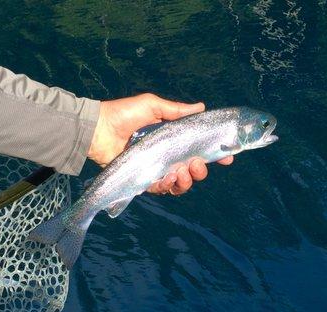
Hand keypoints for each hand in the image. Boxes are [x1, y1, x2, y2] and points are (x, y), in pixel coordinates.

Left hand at [89, 93, 232, 194]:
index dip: (215, 154)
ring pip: (181, 183)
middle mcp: (167, 156)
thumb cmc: (123, 114)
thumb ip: (177, 110)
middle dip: (201, 170)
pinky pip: (162, 189)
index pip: (198, 149)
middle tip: (197, 164)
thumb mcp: (153, 106)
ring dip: (187, 181)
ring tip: (182, 173)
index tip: (228, 157)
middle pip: (193, 170)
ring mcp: (156, 169)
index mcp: (172, 140)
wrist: (98, 129)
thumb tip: (202, 107)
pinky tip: (168, 178)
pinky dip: (168, 186)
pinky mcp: (144, 180)